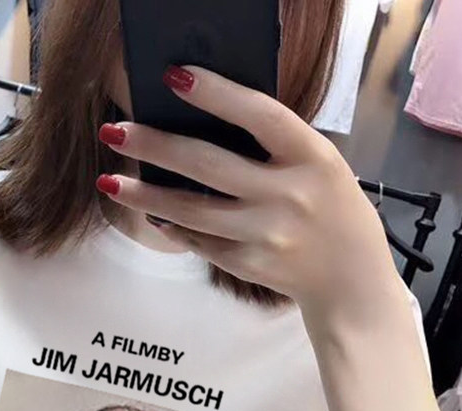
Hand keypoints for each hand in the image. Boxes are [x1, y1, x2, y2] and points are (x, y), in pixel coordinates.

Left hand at [97, 65, 400, 326]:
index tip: (173, 77)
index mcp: (314, 157)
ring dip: (146, 195)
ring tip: (110, 181)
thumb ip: (275, 146)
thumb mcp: (321, 166)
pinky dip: (173, 226)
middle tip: (115, 131)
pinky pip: (201, 242)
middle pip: (208, 165)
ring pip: (192, 211)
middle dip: (155, 146)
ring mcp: (267, 236)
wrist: (351, 282)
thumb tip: (202, 122)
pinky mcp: (250, 266)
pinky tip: (150, 212)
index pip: (260, 115)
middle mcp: (289, 196)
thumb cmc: (333, 212)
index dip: (215, 94)